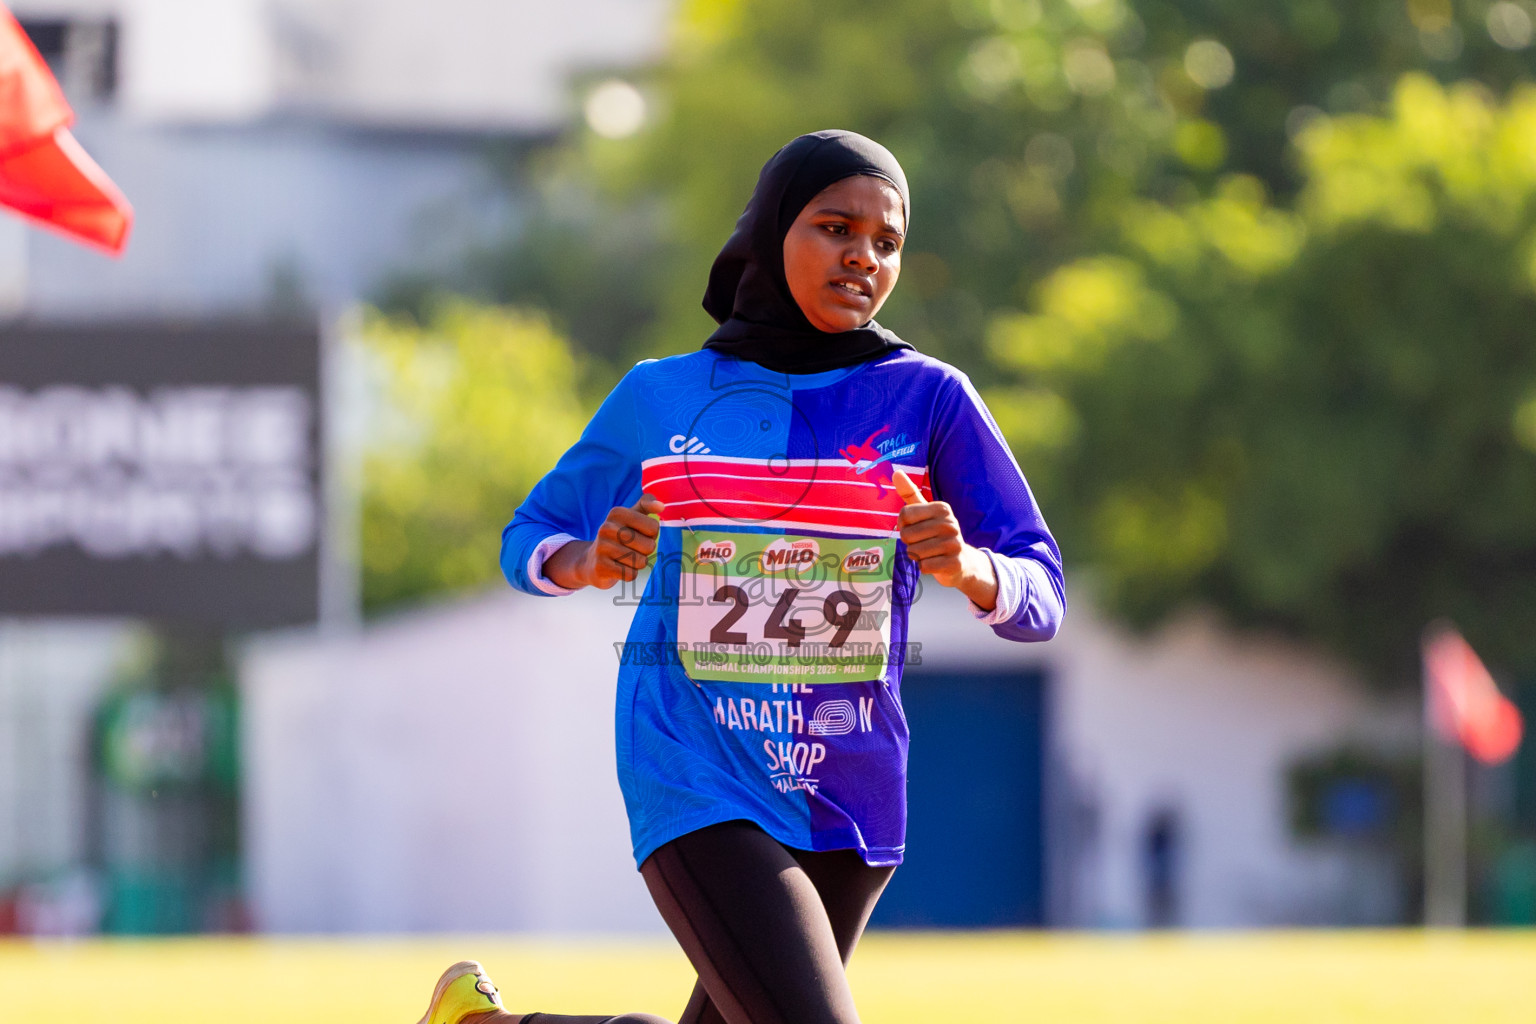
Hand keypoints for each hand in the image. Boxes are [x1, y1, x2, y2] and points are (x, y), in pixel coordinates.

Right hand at [545, 494, 662, 590]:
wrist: (591, 561)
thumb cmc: (620, 537)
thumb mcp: (632, 516)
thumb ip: (647, 504)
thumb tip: (661, 506)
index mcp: (617, 513)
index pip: (653, 527)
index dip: (652, 535)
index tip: (639, 535)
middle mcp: (607, 528)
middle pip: (649, 546)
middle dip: (645, 552)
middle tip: (632, 550)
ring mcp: (602, 548)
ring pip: (640, 562)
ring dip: (637, 564)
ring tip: (624, 559)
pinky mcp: (600, 567)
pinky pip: (630, 574)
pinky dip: (629, 574)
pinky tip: (618, 568)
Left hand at [892, 469, 997, 609]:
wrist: (961, 562)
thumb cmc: (937, 534)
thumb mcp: (925, 512)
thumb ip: (910, 493)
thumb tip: (896, 472)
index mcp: (942, 509)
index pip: (904, 515)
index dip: (904, 525)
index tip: (916, 528)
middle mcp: (950, 524)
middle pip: (907, 535)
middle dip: (910, 543)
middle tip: (924, 543)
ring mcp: (954, 544)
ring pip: (914, 552)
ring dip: (917, 556)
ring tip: (930, 553)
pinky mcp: (954, 563)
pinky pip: (924, 566)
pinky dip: (925, 567)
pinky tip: (935, 563)